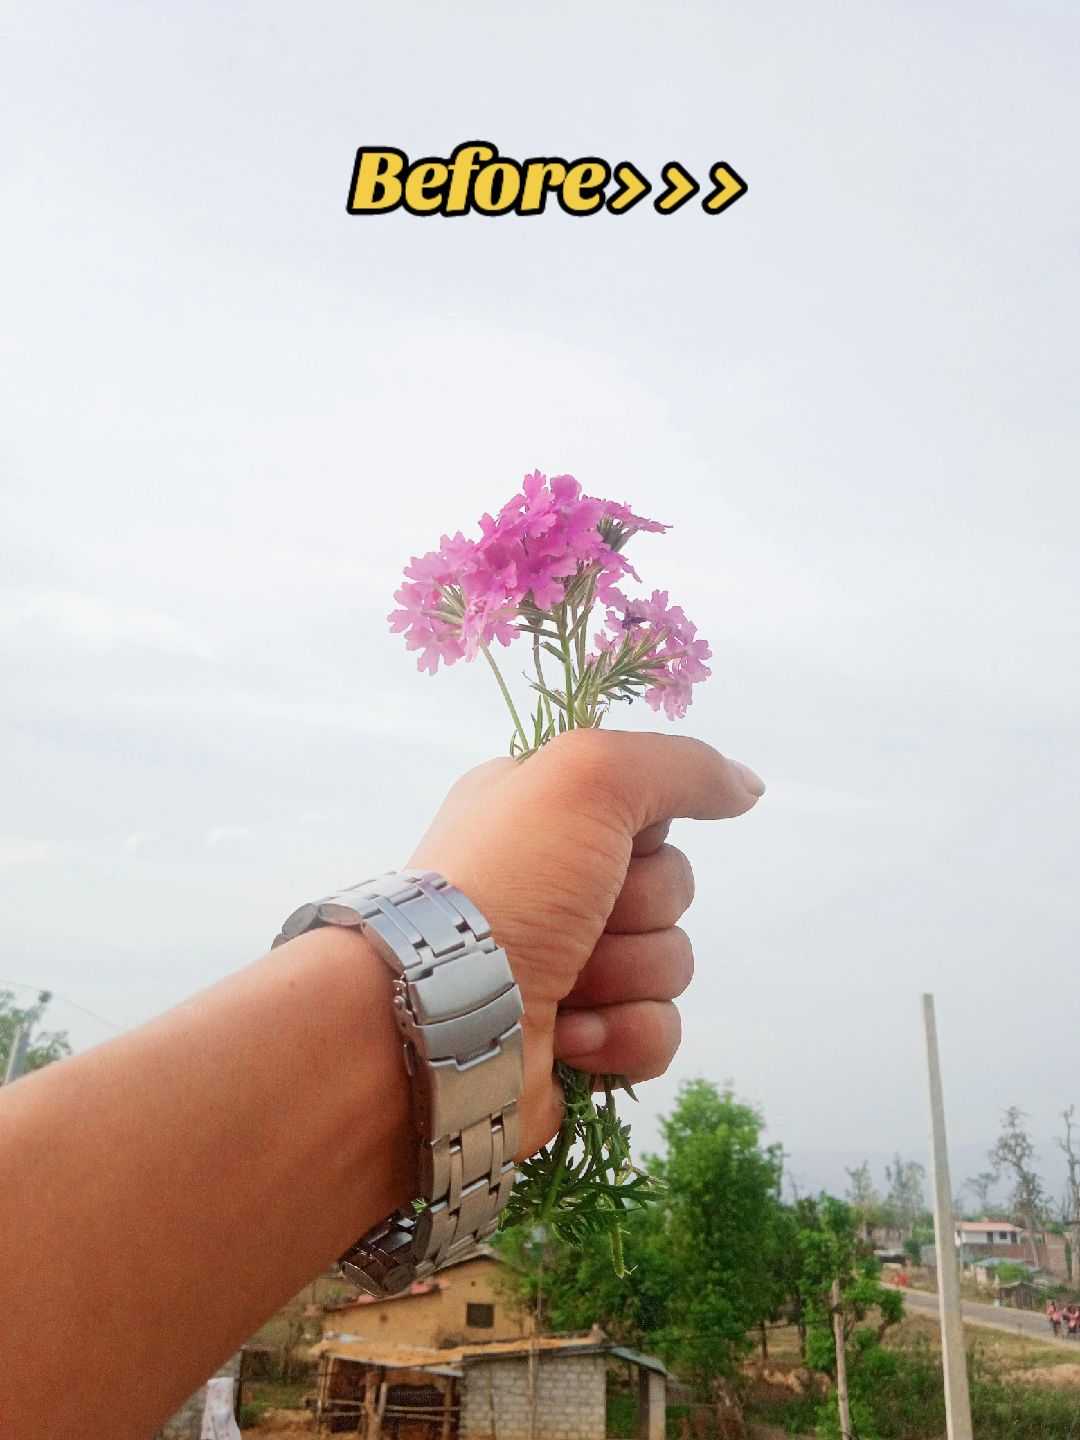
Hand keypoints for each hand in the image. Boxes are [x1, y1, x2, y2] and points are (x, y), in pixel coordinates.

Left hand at [405, 728, 764, 1156]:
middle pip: (670, 886)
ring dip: (628, 975)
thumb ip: (680, 766)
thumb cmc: (503, 883)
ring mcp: (565, 966)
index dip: (644, 827)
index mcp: (540, 815)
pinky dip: (623, 1036)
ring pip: (671, 961)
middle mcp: (551, 884)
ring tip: (564, 985)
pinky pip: (660, 1031)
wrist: (437, 1024)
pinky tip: (569, 1036)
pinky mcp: (580, 1041)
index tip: (607, 834)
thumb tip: (748, 788)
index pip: (647, 807)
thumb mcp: (588, 777)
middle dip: (639, 907)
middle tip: (579, 918)